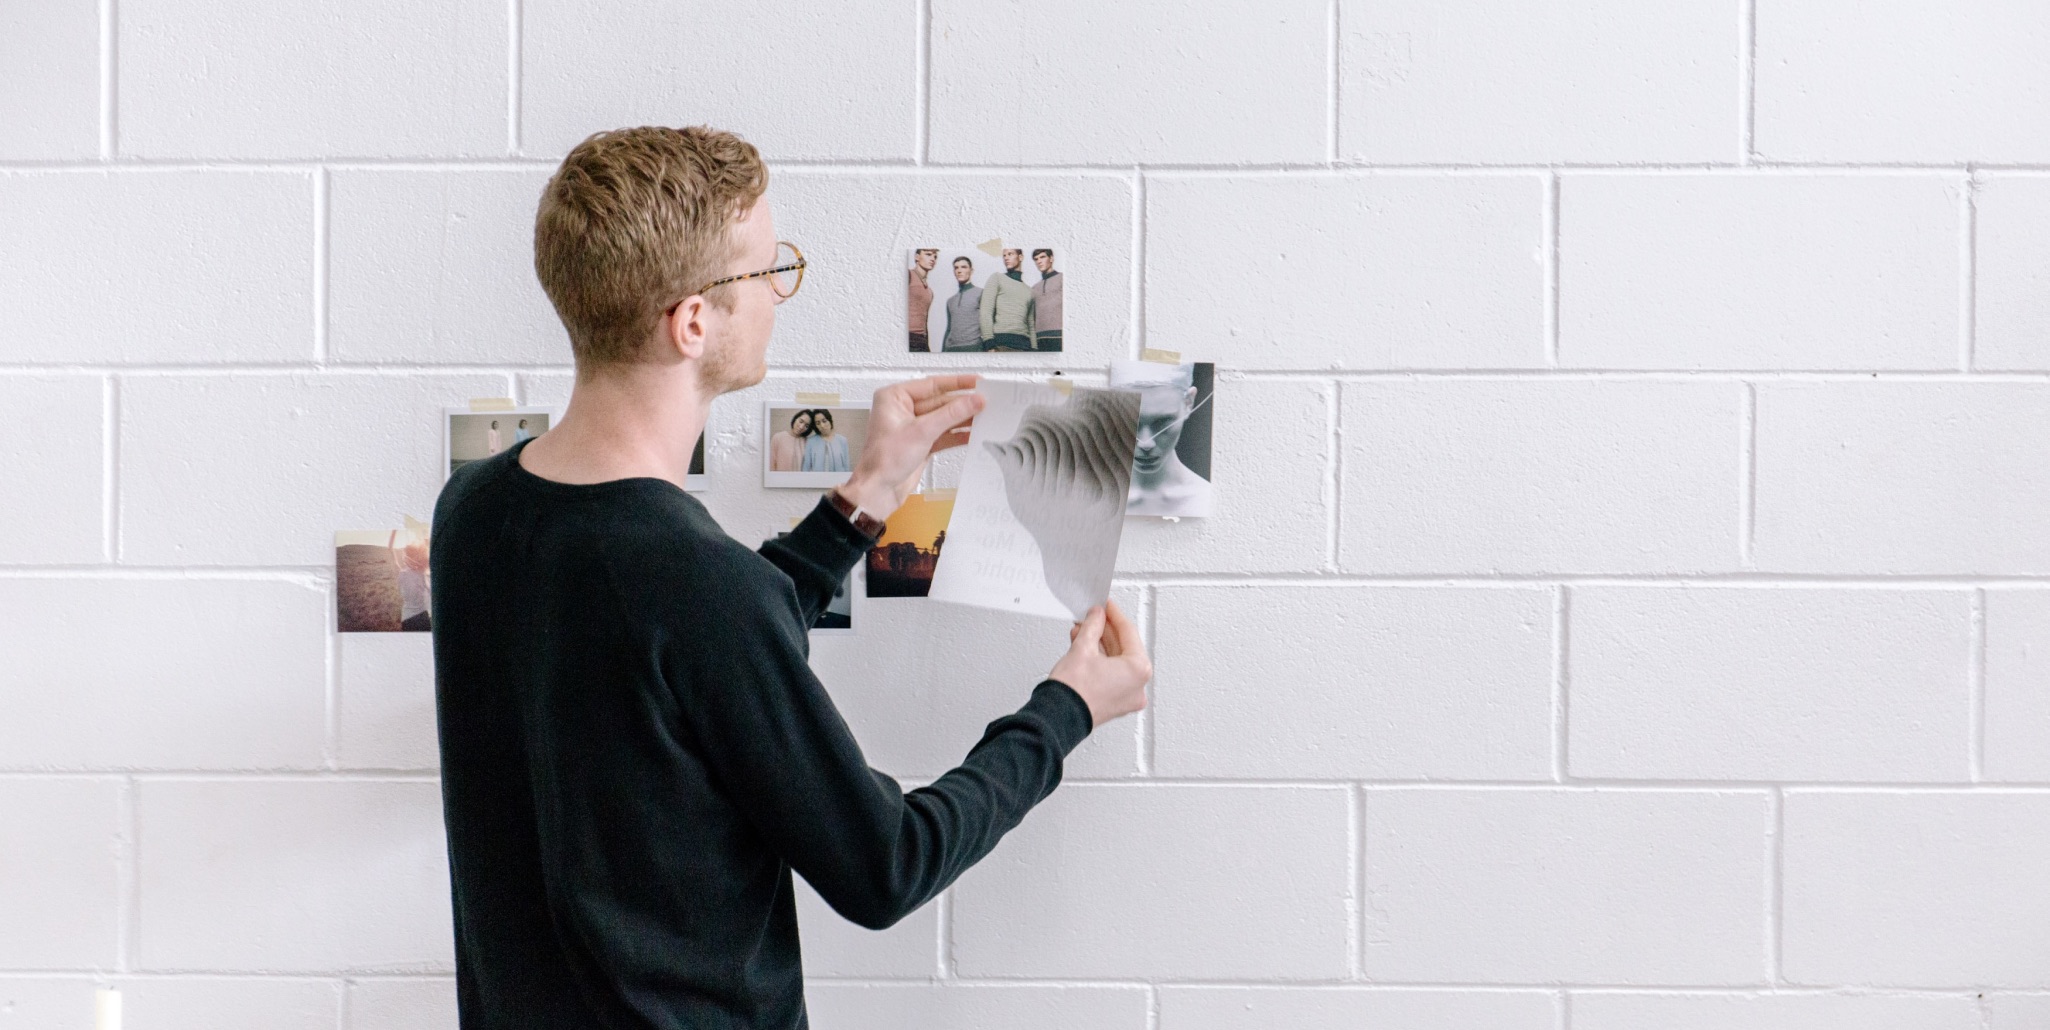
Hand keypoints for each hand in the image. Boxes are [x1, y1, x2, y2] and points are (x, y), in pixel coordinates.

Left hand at [838, 375, 985, 518]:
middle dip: (963, 403)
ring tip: (986, 416)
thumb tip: (975, 400)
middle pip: (940, 401)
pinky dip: (957, 435)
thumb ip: (952, 414)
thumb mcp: (922, 431)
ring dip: (963, 419)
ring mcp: (913, 427)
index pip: (932, 384)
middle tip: (987, 401)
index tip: (978, 382)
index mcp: (895, 397)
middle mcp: (903, 409)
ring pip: (943, 418)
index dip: (957, 383)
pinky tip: (974, 433)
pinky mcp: (921, 443)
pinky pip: (943, 434)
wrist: (879, 491)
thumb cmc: (886, 459)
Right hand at [1048, 602, 1150, 727]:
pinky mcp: (1114, 703)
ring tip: (1083, 630)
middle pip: (1124, 648)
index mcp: (1139, 671)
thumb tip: (1097, 615)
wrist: (1057, 718)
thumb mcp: (1083, 648)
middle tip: (1094, 616)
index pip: (1129, 632)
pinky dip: (1099, 661)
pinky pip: (1111, 675)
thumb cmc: (1073, 692)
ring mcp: (1127, 697)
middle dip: (1105, 630)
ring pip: (1116, 661)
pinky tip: (1085, 647)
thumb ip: (1093, 626)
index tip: (1106, 605)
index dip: (1114, 614)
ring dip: (1100, 644)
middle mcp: (1138, 686)